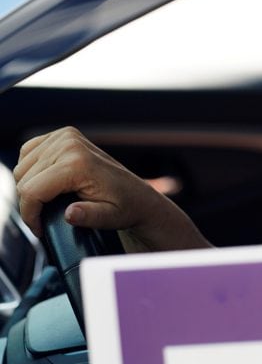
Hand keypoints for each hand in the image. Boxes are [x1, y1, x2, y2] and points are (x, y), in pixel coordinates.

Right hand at [13, 126, 209, 251]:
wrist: (136, 194)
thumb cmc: (125, 207)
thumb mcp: (110, 218)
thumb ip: (89, 217)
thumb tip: (71, 214)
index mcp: (78, 163)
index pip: (31, 190)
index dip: (30, 215)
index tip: (40, 228)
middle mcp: (70, 144)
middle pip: (24, 179)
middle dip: (30, 203)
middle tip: (45, 218)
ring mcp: (66, 137)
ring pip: (22, 167)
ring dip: (29, 187)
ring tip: (48, 202)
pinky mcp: (63, 135)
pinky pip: (28, 153)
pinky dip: (31, 170)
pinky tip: (45, 182)